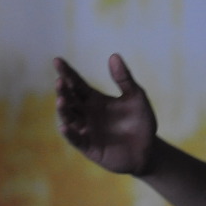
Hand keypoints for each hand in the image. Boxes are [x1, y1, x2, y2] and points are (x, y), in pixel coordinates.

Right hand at [54, 53, 157, 175]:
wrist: (148, 149)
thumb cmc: (141, 121)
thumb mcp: (136, 96)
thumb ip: (124, 78)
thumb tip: (114, 55)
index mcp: (95, 99)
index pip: (77, 84)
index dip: (67, 72)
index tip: (57, 60)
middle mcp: (87, 114)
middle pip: (71, 99)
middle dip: (64, 90)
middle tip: (60, 80)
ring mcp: (86, 130)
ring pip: (70, 118)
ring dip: (64, 110)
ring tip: (61, 99)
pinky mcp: (89, 147)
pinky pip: (77, 140)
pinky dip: (70, 134)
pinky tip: (65, 126)